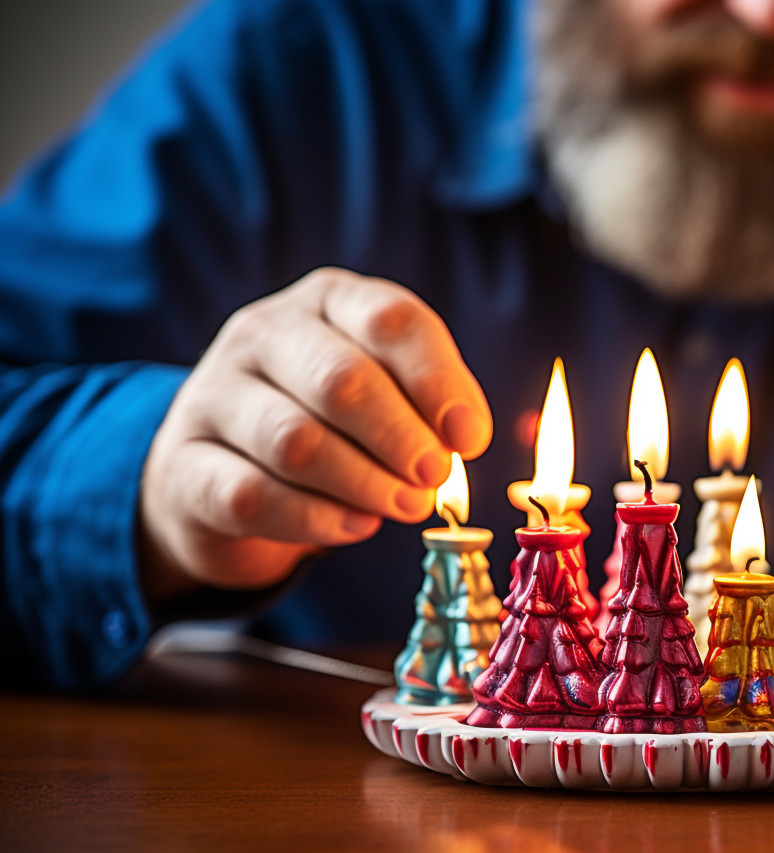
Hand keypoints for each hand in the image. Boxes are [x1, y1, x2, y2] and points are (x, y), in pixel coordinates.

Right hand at [137, 267, 490, 602]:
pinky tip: (355, 526)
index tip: (469, 438)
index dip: (438, 381)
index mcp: (329, 301)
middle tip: (433, 479)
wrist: (221, 475)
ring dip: (364, 483)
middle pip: (341, 379)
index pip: (391, 320)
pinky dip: (317, 519)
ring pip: (296, 441)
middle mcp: (264, 332)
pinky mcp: (184, 464)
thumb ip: (429, 408)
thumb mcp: (386, 394)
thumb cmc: (331, 426)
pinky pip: (255, 495)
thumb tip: (465, 436)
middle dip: (400, 437)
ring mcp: (214, 394)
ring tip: (404, 506)